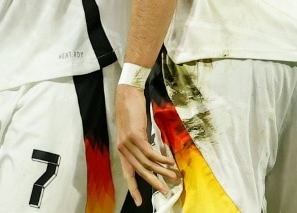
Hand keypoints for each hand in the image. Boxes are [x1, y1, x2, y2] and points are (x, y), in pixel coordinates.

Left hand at [115, 84, 176, 204]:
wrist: (128, 94)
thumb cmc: (132, 111)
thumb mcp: (134, 131)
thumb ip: (140, 144)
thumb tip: (152, 157)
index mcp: (122, 150)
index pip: (128, 173)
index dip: (134, 188)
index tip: (139, 202)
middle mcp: (123, 149)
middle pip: (140, 171)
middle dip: (153, 183)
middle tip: (165, 191)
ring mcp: (128, 143)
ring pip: (147, 163)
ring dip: (162, 171)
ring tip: (173, 177)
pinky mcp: (136, 136)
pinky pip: (150, 153)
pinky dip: (161, 159)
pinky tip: (170, 162)